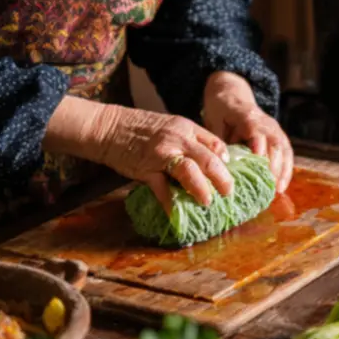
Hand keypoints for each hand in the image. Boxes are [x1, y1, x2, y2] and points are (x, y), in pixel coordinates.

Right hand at [89, 104, 233, 211]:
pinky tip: (176, 213)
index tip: (230, 172)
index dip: (225, 159)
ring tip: (208, 201)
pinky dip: (170, 202)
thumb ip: (187, 140)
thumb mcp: (169, 126)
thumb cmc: (139, 127)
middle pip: (209, 159)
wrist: (108, 127)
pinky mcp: (146, 169)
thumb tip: (206, 160)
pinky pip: (162, 189)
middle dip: (222, 178)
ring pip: (189, 171)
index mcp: (186, 128)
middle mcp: (178, 140)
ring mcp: (162, 154)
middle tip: (228, 192)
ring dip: (202, 188)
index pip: (215, 143)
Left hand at [203, 72, 293, 191]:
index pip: (257, 133)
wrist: (231, 96)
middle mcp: (266, 123)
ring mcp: (275, 129)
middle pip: (275, 144)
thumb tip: (223, 165)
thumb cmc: (221, 111)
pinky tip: (282, 185)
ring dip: (283, 170)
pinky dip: (286, 169)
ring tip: (278, 190)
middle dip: (274, 166)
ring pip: (284, 149)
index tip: (259, 166)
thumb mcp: (214, 121)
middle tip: (269, 186)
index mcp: (248, 117)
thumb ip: (219, 142)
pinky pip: (287, 153)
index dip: (259, 149)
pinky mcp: (278, 136)